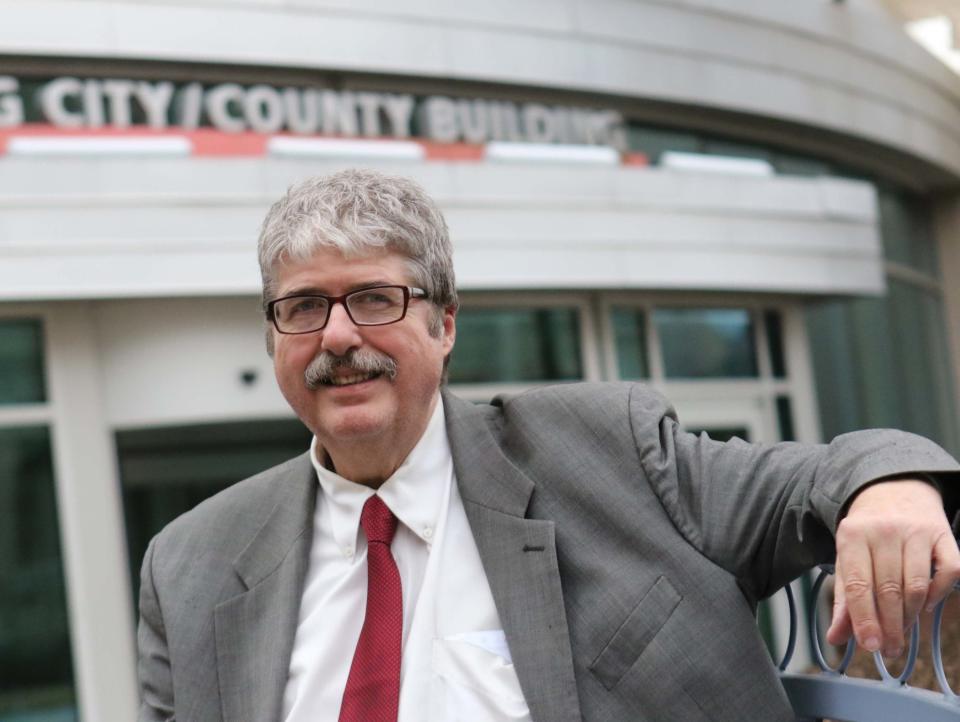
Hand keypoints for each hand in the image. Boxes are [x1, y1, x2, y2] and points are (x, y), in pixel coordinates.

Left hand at [826, 479, 959, 656]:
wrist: (891, 489)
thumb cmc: (865, 534)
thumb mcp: (845, 558)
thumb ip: (842, 599)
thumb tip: (836, 638)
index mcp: (852, 535)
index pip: (857, 584)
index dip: (864, 619)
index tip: (870, 646)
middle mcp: (883, 530)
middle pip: (888, 590)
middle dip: (889, 626)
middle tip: (889, 650)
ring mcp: (916, 530)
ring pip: (916, 586)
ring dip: (910, 616)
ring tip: (903, 631)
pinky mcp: (943, 533)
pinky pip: (949, 572)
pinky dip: (938, 594)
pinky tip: (925, 605)